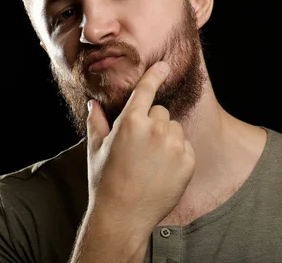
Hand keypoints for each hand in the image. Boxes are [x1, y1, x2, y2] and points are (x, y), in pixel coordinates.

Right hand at [85, 61, 195, 230]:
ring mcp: (174, 145)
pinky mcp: (188, 161)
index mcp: (130, 121)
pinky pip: (186, 147)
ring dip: (167, 139)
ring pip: (175, 129)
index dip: (154, 75)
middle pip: (161, 112)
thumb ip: (96, 122)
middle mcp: (155, 128)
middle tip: (141, 147)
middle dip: (153, 124)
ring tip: (151, 162)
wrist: (123, 216)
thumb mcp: (96, 149)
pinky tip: (163, 171)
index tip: (163, 65)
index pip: (146, 89)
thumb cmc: (105, 182)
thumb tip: (93, 104)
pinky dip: (178, 155)